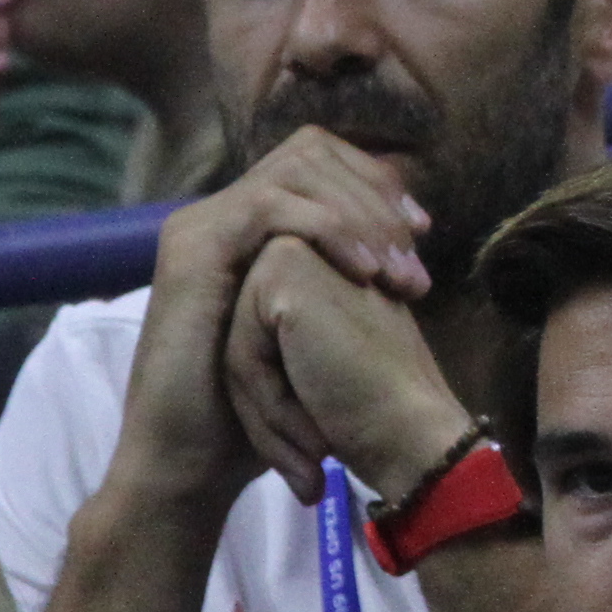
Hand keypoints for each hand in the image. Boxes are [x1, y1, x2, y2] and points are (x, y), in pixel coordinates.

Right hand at [111, 129, 430, 530]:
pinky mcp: (192, 250)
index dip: (375, 184)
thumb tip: (405, 250)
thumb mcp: (314, 332)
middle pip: (310, 149)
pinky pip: (269, 206)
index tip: (420, 232)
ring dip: (359, 213)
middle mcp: (221, 215)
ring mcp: (201, 226)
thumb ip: (343, 282)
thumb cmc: (254, 412)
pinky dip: (327, 228)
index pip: (319, 160)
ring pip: (295, 169)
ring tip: (397, 270)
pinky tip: (365, 271)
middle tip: (416, 246)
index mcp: (247, 227)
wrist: (191, 462)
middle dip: (374, 193)